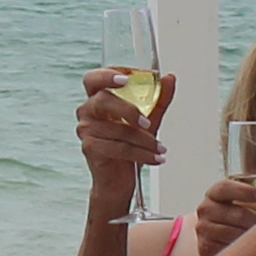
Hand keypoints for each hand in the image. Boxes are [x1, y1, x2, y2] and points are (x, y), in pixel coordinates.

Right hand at [74, 67, 170, 206]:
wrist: (119, 179)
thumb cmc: (129, 145)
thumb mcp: (148, 120)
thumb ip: (159, 99)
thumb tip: (169, 78)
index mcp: (98, 98)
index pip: (93, 79)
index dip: (106, 75)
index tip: (126, 78)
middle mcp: (87, 112)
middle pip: (103, 100)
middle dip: (129, 110)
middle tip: (148, 122)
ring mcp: (86, 130)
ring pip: (119, 130)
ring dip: (145, 141)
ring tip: (160, 148)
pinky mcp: (90, 148)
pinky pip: (120, 148)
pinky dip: (142, 154)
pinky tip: (156, 158)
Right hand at [185, 171, 255, 255]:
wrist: (215, 237)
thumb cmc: (237, 217)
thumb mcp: (249, 204)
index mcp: (215, 193)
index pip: (225, 187)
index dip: (244, 191)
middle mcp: (205, 208)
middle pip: (237, 214)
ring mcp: (203, 229)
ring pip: (235, 234)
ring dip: (252, 237)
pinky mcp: (204, 247)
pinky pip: (228, 249)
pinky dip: (241, 250)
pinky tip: (249, 250)